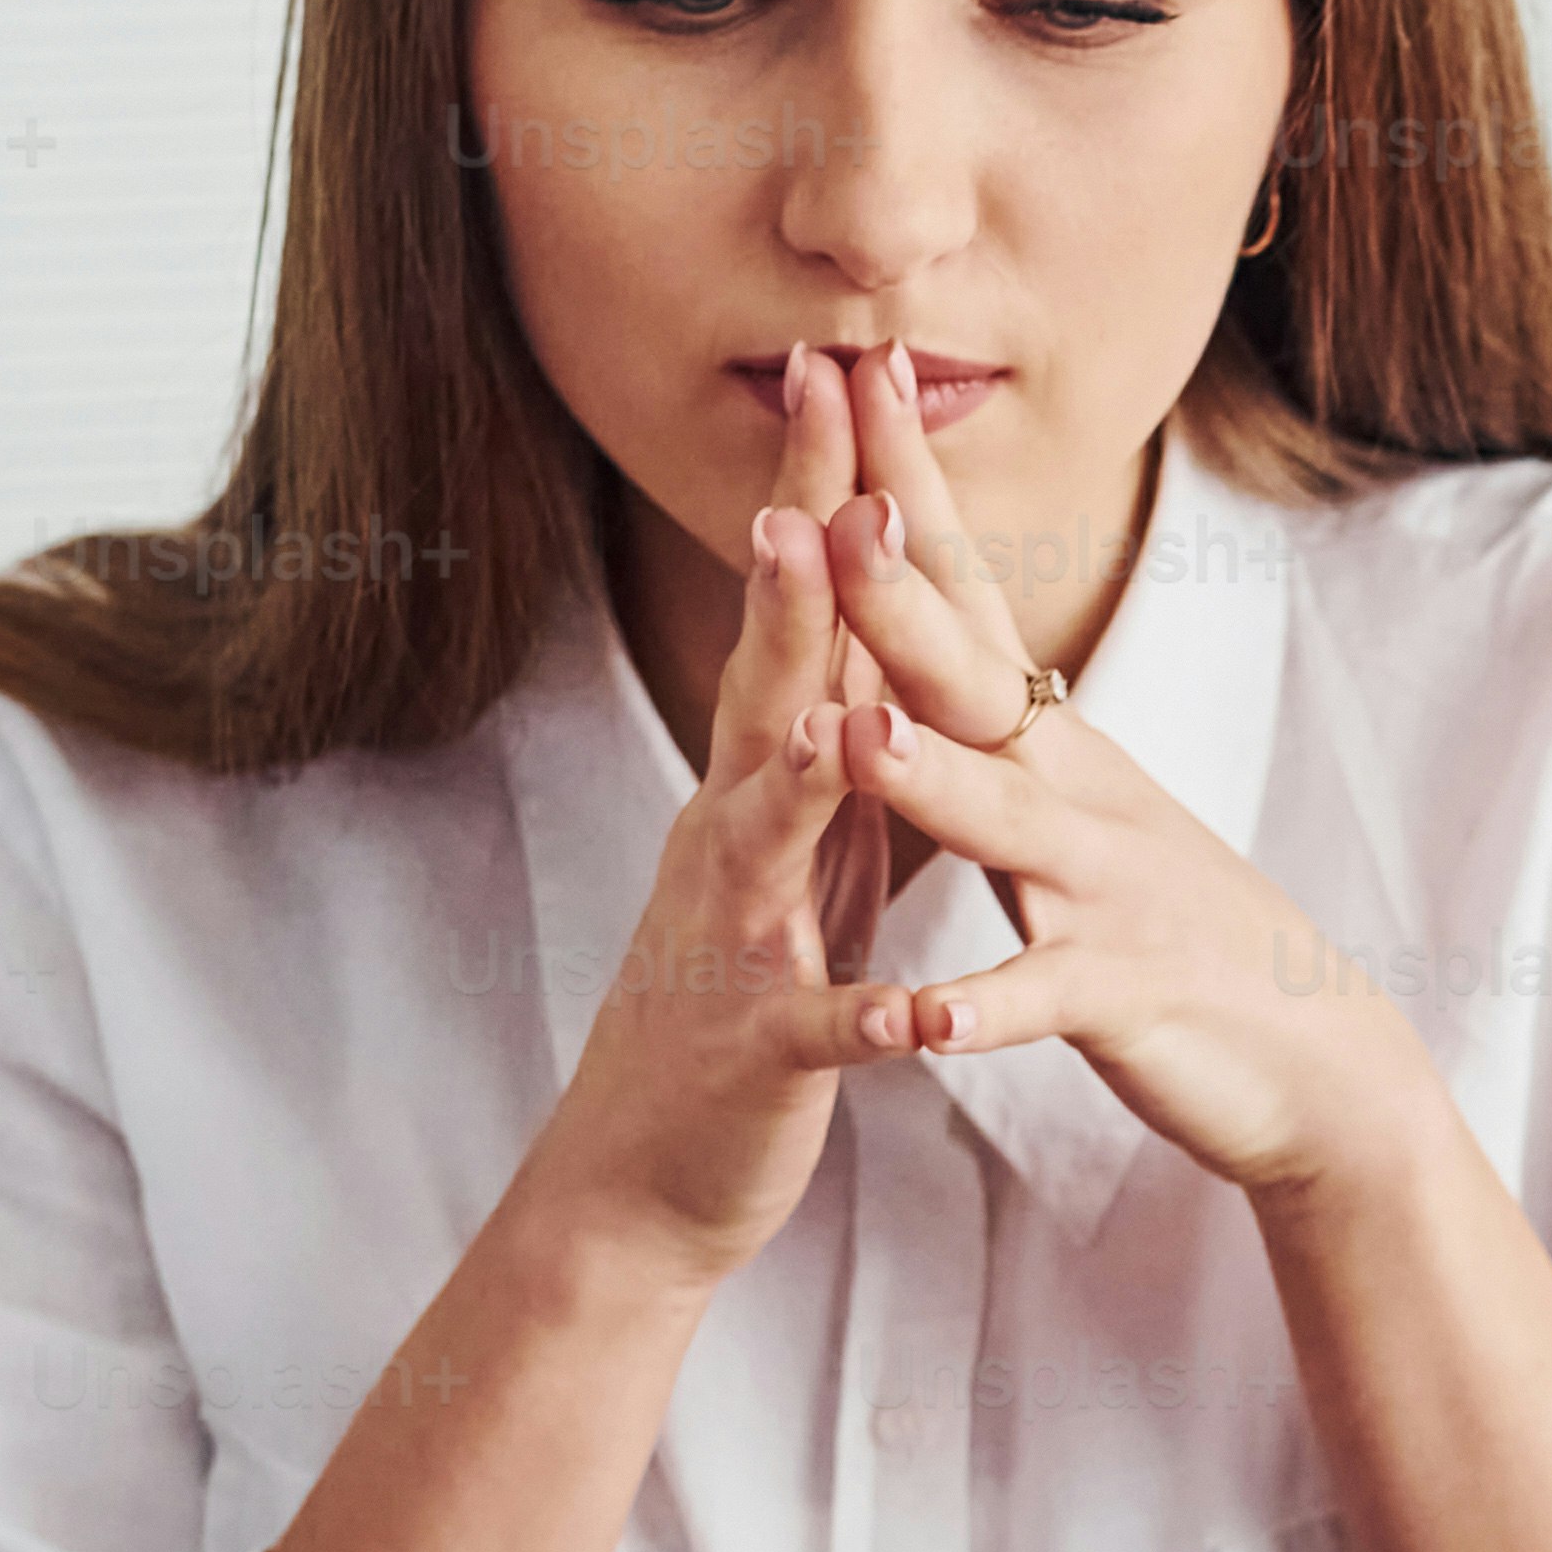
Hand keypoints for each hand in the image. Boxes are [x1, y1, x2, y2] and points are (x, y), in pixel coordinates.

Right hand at [505, 343, 929, 1286]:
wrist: (640, 1177)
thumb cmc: (738, 1007)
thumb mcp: (797, 850)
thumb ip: (835, 743)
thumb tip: (877, 623)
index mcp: (758, 789)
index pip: (797, 617)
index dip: (819, 496)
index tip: (844, 374)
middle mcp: (731, 842)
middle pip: (767, 688)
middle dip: (799, 584)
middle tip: (826, 471)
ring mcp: (737, 945)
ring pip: (767, 844)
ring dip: (799, 774)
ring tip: (836, 711)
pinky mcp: (760, 1056)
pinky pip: (818, 1035)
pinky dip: (865, 1020)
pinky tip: (911, 1013)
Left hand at [812, 348, 1457, 1207]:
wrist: (1315, 1058)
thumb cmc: (1176, 930)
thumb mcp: (1083, 804)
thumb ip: (1000, 726)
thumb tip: (915, 634)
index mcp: (1052, 741)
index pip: (966, 586)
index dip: (906, 480)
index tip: (849, 366)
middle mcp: (1078, 792)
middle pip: (976, 679)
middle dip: (897, 595)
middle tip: (822, 507)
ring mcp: (1104, 891)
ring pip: (1008, 827)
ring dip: (929, 781)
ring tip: (851, 733)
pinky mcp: (1122, 997)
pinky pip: (1043, 1002)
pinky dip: (982, 1013)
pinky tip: (925, 1024)